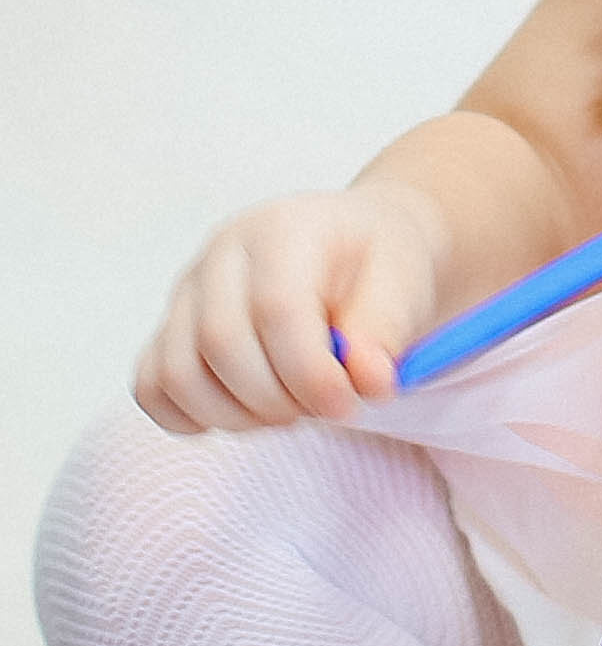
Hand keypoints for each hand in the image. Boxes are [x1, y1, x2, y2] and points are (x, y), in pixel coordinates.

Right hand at [134, 183, 448, 434]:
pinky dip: (193, 417)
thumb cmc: (381, 266)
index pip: (275, 307)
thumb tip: (368, 381)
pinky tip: (247, 411)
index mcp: (283, 228)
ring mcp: (188, 291)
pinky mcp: (171, 328)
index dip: (309, 371)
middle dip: (277, 400)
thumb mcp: (406, 283)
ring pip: (177, 374)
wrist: (359, 250)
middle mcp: (222, 253)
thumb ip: (386, 330)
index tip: (346, 404)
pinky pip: (152, 388)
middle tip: (326, 408)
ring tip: (291, 410)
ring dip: (237, 416)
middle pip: (220, 344)